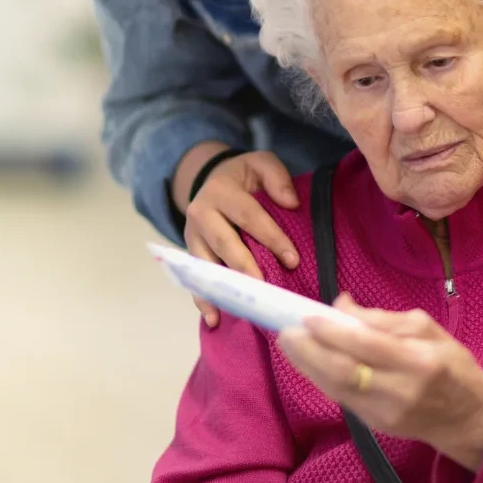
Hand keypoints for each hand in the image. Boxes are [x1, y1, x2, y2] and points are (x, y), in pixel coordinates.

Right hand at [175, 144, 300, 327]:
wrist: (211, 179)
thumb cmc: (243, 176)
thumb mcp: (260, 163)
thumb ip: (276, 178)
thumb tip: (291, 203)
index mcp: (220, 190)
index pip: (249, 216)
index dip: (271, 237)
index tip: (293, 259)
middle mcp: (201, 213)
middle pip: (225, 243)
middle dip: (247, 266)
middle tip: (266, 287)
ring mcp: (192, 236)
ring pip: (208, 264)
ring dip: (225, 287)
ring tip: (241, 308)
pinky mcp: (190, 253)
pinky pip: (195, 279)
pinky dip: (203, 300)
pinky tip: (214, 319)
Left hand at [279, 294, 482, 471]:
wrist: (468, 417)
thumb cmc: (451, 364)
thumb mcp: (427, 329)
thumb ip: (383, 318)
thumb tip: (341, 305)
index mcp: (418, 360)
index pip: (366, 344)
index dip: (332, 331)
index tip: (308, 315)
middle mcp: (399, 390)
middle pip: (343, 371)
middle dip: (309, 351)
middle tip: (286, 330)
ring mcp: (385, 412)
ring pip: (335, 388)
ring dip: (307, 365)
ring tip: (290, 344)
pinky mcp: (375, 426)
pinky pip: (341, 398)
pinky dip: (321, 378)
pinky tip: (310, 362)